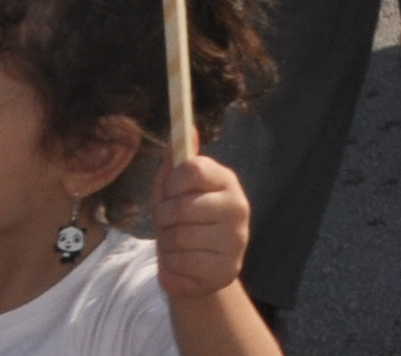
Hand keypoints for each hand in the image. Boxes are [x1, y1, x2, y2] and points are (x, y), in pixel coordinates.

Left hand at [151, 149, 252, 303]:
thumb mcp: (176, 191)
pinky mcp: (225, 269)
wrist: (202, 271)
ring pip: (177, 237)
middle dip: (163, 219)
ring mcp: (235, 240)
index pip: (192, 169)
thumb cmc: (185, 223)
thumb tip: (189, 129)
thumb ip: (177, 164)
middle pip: (180, 206)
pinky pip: (181, 263)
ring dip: (166, 244)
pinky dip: (172, 265)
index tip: (170, 193)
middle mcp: (237, 207)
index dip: (171, 183)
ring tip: (176, 245)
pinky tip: (182, 263)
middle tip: (169, 225)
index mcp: (226, 181)